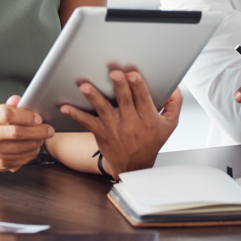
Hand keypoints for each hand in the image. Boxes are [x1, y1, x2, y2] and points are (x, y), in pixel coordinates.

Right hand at [0, 99, 54, 171]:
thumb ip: (11, 106)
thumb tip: (17, 99)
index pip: (7, 114)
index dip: (26, 116)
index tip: (38, 118)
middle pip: (17, 133)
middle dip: (38, 131)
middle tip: (49, 129)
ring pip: (23, 147)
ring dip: (38, 142)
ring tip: (42, 137)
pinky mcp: (3, 163)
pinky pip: (24, 158)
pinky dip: (33, 151)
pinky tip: (35, 146)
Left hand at [59, 70, 180, 175]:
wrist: (134, 166)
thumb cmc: (150, 141)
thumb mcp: (169, 125)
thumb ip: (174, 105)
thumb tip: (175, 86)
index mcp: (148, 118)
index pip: (144, 99)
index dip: (139, 86)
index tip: (133, 74)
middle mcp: (131, 122)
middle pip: (125, 101)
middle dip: (119, 86)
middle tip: (114, 73)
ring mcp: (114, 127)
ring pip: (103, 109)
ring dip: (94, 97)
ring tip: (85, 87)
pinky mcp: (101, 132)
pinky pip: (87, 122)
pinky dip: (75, 114)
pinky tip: (65, 107)